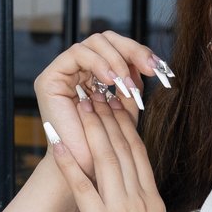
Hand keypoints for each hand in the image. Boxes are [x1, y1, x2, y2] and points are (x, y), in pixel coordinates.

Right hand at [34, 32, 170, 178]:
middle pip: (107, 40)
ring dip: (117, 60)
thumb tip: (146, 64)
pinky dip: (98, 63)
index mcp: (96, 76)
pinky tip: (111, 81)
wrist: (85, 171)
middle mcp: (79, 70)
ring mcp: (64, 72)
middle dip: (132, 50)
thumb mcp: (126, 113)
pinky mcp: (51, 78)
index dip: (140, 54)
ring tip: (126, 84)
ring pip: (95, 42)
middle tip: (149, 68)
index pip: (119, 51)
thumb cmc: (105, 148)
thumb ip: (133, 87)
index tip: (160, 69)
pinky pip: (77, 54)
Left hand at [44, 88, 194, 211]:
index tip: (118, 104)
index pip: (139, 154)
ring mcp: (121, 210)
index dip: (126, 126)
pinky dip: (70, 163)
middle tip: (97, 87)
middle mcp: (138, 199)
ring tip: (80, 100)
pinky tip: (59, 144)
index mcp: (152, 201)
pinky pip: (84, 188)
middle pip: (123, 148)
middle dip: (108, 115)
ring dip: (91, 127)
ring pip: (105, 158)